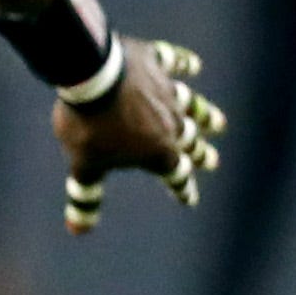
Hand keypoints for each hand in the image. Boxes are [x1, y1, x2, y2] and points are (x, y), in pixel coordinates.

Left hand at [58, 36, 222, 232]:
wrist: (90, 76)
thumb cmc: (88, 127)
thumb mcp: (83, 166)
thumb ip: (85, 196)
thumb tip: (78, 231)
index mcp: (160, 152)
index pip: (176, 176)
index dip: (183, 190)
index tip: (189, 200)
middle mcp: (171, 124)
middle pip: (190, 142)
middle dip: (200, 154)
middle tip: (212, 161)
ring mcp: (165, 92)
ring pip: (190, 106)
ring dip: (204, 115)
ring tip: (217, 123)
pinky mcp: (154, 63)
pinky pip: (174, 63)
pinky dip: (184, 64)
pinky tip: (192, 65)